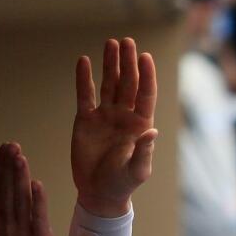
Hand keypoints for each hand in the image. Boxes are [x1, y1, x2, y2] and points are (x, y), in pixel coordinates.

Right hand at [73, 37, 158, 217]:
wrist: (98, 193)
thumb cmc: (122, 184)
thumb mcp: (137, 171)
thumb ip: (144, 151)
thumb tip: (152, 130)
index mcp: (140, 125)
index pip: (145, 95)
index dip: (146, 76)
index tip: (145, 57)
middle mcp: (124, 116)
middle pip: (128, 83)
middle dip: (128, 63)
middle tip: (127, 42)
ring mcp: (105, 115)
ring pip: (109, 84)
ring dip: (110, 64)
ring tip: (111, 43)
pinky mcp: (86, 119)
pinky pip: (85, 95)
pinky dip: (84, 79)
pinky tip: (83, 61)